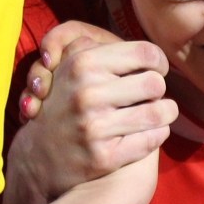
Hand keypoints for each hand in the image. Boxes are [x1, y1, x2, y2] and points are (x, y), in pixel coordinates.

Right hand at [4, 22, 176, 203]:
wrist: (39, 155)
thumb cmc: (65, 103)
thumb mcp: (70, 66)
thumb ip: (98, 46)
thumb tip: (141, 47)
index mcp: (82, 64)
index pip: (145, 53)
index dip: (158, 61)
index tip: (156, 70)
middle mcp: (87, 93)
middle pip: (155, 83)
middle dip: (158, 90)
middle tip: (149, 96)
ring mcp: (94, 127)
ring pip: (159, 113)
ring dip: (165, 113)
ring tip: (158, 114)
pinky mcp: (104, 157)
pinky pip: (152, 139)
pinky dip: (157, 134)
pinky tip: (148, 132)